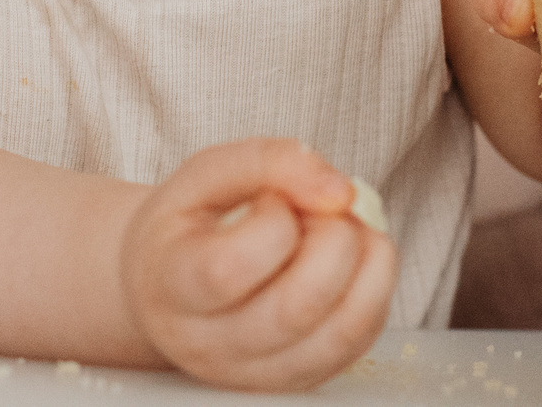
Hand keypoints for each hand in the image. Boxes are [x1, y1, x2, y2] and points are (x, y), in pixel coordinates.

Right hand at [120, 139, 394, 389]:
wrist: (167, 285)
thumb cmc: (189, 226)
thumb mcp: (207, 173)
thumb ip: (269, 162)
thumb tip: (341, 193)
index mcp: (173, 287)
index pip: (231, 267)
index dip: (274, 219)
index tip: (271, 197)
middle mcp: (210, 345)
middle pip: (295, 308)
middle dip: (334, 239)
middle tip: (321, 210)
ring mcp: (256, 372)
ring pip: (340, 333)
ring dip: (366, 264)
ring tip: (344, 230)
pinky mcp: (297, 379)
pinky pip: (358, 342)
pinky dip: (373, 288)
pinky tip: (353, 258)